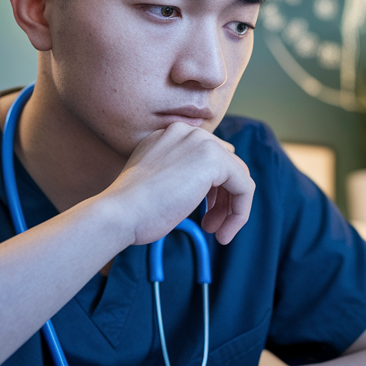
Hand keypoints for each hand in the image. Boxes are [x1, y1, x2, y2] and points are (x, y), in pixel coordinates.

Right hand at [97, 122, 253, 246]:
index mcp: (170, 136)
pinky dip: (240, 212)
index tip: (204, 216)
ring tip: (216, 232)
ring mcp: (201, 142)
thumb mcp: (159, 183)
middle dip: (223, 200)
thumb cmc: (133, 208)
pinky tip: (223, 233)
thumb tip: (209, 186)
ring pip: (238, 177)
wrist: (120, 212)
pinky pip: (244, 187)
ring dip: (232, 209)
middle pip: (226, 166)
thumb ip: (182, 176)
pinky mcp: (214, 158)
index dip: (212, 191)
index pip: (208, 158)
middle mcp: (187, 132)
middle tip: (211, 226)